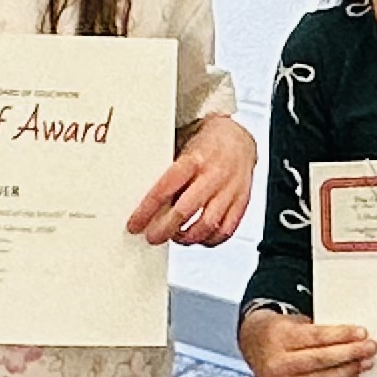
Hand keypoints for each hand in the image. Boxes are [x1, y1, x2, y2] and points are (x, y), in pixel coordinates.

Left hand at [128, 113, 255, 244]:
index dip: (147, 210)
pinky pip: (226, 229)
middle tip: (153, 237)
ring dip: (187, 238)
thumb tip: (143, 195)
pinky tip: (198, 238)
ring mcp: (229, 190)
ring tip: (176, 237)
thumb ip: (167, 170)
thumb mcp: (182, 144)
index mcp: (194, 159)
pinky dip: (210, 239)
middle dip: (164, 229)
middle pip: (185, 211)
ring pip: (207, 225)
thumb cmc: (207, 142)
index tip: (135, 224)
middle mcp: (213, 175)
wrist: (239, 136)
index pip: (165, 188)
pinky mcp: (241, 202)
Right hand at [239, 310, 375, 376]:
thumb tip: (353, 337)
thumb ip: (319, 329)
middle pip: (321, 360)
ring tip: (363, 363)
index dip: (342, 336)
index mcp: (278, 338)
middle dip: (350, 354)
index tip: (361, 333)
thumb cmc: (278, 330)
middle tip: (369, 349)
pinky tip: (349, 376)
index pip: (316, 337)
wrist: (253, 344)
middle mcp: (276, 363)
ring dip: (347, 371)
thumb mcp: (294, 320)